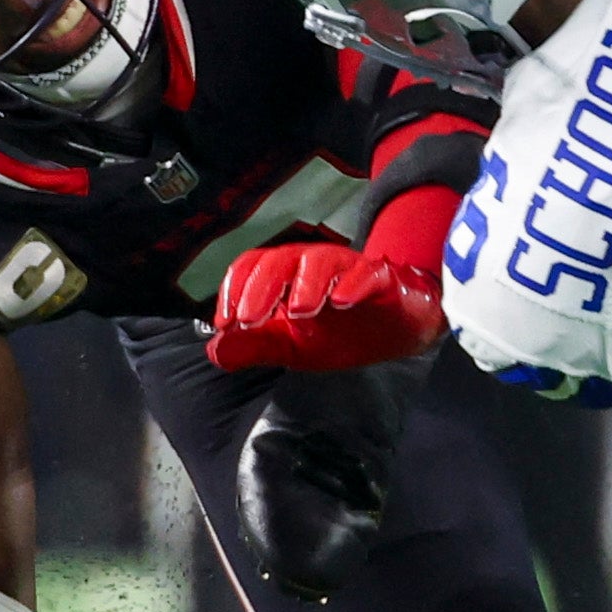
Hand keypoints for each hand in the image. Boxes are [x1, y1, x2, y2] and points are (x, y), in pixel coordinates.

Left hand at [211, 236, 445, 373]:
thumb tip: (214, 351)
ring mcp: (347, 270)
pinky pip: (368, 273)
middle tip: (249, 321)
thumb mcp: (292, 348)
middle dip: (260, 288)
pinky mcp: (382, 280)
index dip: (234, 290)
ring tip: (298, 311)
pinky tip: (343, 302)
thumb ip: (254, 347)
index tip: (225, 324)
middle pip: (280, 259)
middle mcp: (312, 267)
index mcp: (286, 278)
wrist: (397, 333)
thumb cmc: (341, 332)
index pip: (251, 267)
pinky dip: (354, 284)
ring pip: (322, 260)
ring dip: (306, 283)